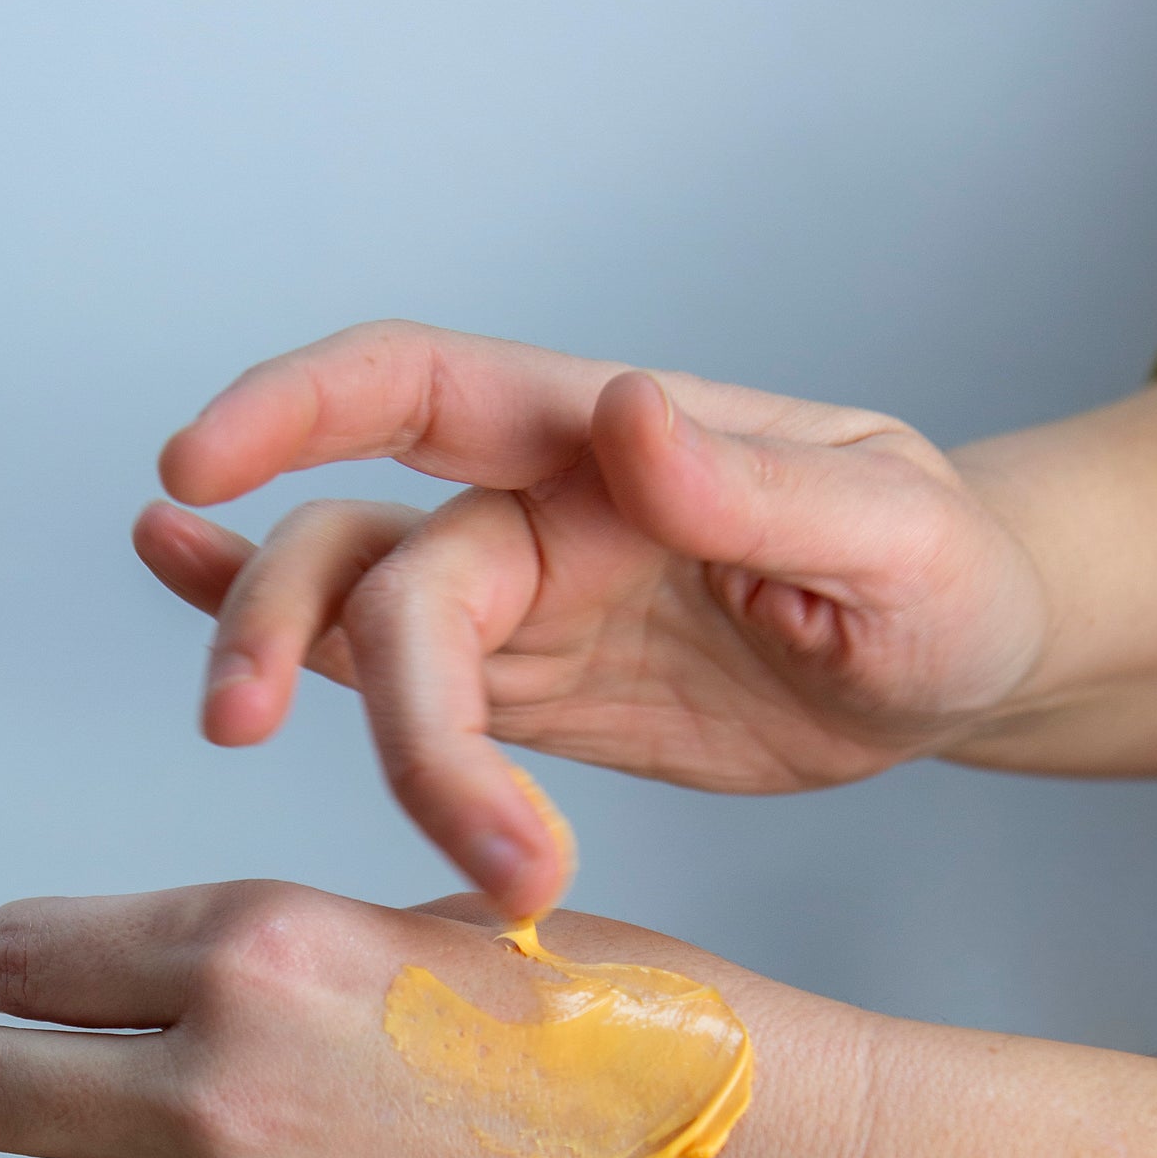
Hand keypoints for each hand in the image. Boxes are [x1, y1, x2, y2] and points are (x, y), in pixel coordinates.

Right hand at [136, 323, 1050, 919]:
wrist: (960, 666)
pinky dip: (305, 678)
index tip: (196, 466)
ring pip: (355, 633)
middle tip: (313, 755)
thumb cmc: (947, 574)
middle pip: (374, 560)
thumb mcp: (897, 531)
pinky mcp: (526, 699)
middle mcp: (535, 507)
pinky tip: (233, 681)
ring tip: (300, 773)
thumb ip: (759, 484)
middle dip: (313, 645)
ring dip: (310, 695)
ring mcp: (520, 608)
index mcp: (604, 441)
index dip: (292, 408)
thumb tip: (626, 419)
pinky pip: (389, 688)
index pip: (417, 384)